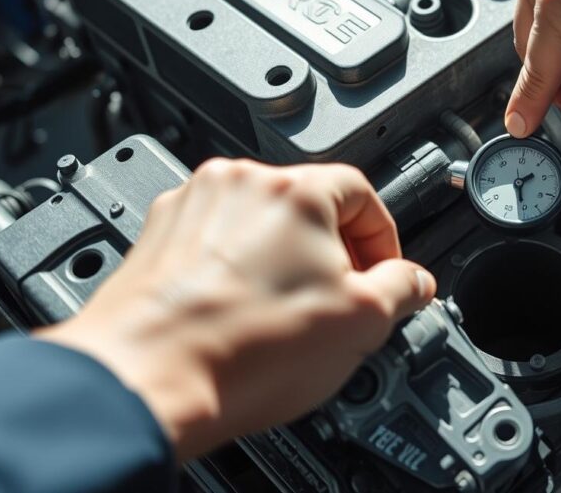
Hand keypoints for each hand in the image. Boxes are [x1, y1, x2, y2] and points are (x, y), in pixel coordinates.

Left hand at [36, 160, 435, 459]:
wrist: (147, 378)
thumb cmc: (242, 349)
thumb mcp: (362, 322)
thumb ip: (402, 288)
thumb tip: (413, 280)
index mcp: (296, 190)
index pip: (363, 193)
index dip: (383, 238)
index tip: (382, 272)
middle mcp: (240, 183)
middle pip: (309, 205)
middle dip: (333, 252)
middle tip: (339, 299)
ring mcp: (193, 206)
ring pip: (260, 223)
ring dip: (283, 260)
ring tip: (284, 313)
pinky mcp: (158, 236)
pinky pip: (216, 241)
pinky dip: (236, 269)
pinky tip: (242, 312)